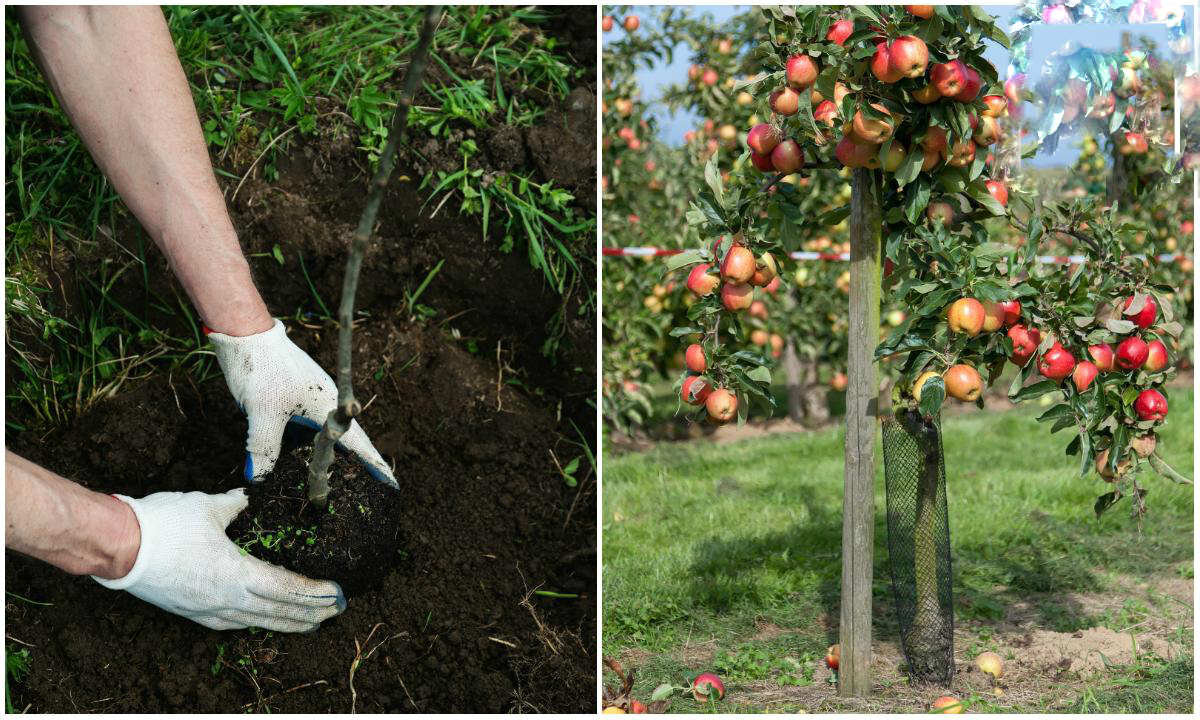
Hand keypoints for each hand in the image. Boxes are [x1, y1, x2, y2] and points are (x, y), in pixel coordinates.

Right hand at [92, 489, 344, 631]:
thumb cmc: (163, 525)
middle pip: (278, 611)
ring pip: (257, 622)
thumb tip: (249, 497)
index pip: (286, 588)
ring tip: (310, 622)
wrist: (117, 548)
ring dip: (287, 622)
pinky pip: (232, 623)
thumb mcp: (209, 506)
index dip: (314, 593)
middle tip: (334, 612)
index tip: (336, 594)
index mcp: (237, 574)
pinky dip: (255, 622)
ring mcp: (208, 610)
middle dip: (310, 612)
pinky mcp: (191, 612)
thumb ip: (236, 505)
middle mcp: (226, 599)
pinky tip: (262, 622)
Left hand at [207, 319, 395, 485]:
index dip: (375, 465)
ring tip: (322, 482)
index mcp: (328, 406)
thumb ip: (264, 448)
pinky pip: (304, 428)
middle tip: (357, 491)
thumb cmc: (261, 369)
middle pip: (343, 442)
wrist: (247, 333)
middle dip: (351, 467)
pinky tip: (290, 458)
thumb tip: (259, 479)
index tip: (392, 484)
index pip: (358, 444)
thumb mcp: (262, 413)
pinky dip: (302, 445)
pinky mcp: (294, 397)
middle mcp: (325, 404)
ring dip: (322, 457)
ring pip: (321, 436)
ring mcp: (310, 399)